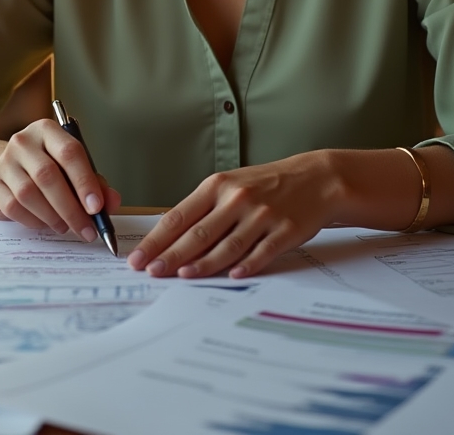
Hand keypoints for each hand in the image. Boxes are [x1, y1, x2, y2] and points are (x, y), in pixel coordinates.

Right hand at [0, 119, 121, 241]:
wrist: (5, 169)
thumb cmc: (46, 167)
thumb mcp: (72, 168)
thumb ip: (95, 183)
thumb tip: (111, 203)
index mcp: (47, 130)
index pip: (69, 152)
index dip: (85, 181)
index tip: (97, 207)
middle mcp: (23, 142)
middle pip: (48, 176)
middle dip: (71, 208)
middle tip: (86, 229)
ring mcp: (4, 163)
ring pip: (29, 194)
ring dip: (53, 217)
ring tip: (67, 227)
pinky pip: (14, 208)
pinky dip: (34, 221)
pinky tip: (46, 224)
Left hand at [127, 151, 341, 278]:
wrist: (315, 178)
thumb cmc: (266, 184)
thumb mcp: (231, 185)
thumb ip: (204, 208)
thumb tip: (170, 236)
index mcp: (217, 186)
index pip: (179, 216)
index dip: (157, 239)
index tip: (139, 257)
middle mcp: (237, 199)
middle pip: (198, 233)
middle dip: (171, 255)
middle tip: (151, 272)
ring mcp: (261, 215)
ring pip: (227, 245)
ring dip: (203, 263)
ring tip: (181, 276)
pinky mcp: (284, 231)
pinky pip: (261, 252)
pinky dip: (246, 265)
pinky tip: (231, 275)